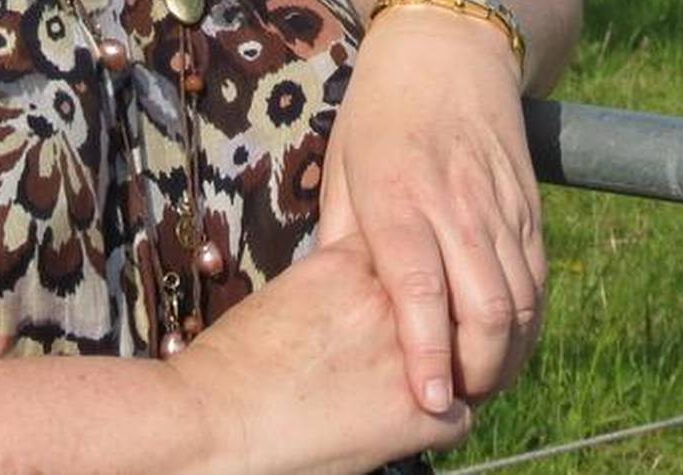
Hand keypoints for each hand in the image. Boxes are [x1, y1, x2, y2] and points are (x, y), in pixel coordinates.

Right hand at [170, 232, 470, 474]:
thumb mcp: (292, 291)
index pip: (423, 254)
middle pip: (454, 303)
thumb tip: (360, 299)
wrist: (213, 418)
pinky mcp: (419, 411)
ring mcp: (414, 355)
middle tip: (425, 352)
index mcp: (360, 261)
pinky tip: (411, 428)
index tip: (413, 304)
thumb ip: (339, 283)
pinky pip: (461, 416)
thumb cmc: (236, 359)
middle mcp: (397, 300)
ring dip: (451, 376)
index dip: (420, 286)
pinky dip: (442, 425)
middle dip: (445, 328)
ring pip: (469, 359)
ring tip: (426, 390)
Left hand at [320, 7, 547, 411]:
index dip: (429, 352)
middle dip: (479, 372)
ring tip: (482, 388)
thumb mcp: (342, 169)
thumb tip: (329, 310)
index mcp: (397, 196)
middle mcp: (455, 204)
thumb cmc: (379, 111)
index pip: (420, 289)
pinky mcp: (529, 205)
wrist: (449, 45)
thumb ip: (342, 243)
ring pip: (523, 301)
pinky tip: (508, 346)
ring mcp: (500, 205)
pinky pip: (539, 278)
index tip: (431, 403)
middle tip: (456, 406)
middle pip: (486, 308)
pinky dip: (529, 323)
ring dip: (508, 357)